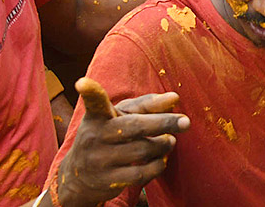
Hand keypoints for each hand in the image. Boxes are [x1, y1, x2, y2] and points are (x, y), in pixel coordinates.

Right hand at [53, 78, 188, 206]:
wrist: (79, 177)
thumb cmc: (108, 136)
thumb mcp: (120, 117)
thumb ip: (147, 105)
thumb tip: (175, 98)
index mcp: (98, 116)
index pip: (94, 102)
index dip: (90, 92)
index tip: (82, 83)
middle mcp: (95, 136)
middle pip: (136, 126)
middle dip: (164, 122)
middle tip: (186, 122)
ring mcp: (99, 160)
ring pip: (143, 150)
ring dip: (164, 145)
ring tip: (169, 141)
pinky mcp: (107, 181)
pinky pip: (140, 174)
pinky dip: (157, 165)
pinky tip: (161, 160)